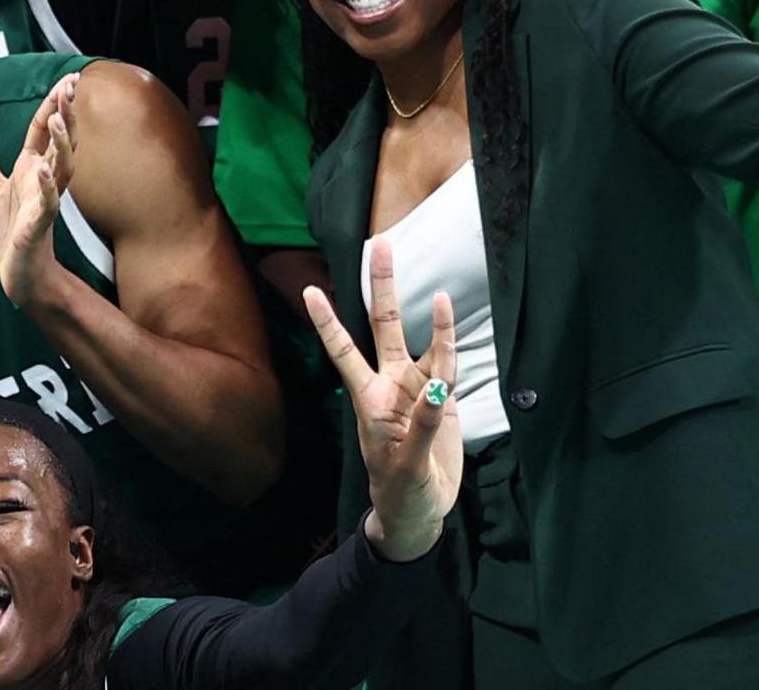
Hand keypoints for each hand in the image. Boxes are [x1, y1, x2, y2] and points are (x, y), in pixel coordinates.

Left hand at [0, 72, 75, 307]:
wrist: (19, 272)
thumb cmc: (9, 230)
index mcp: (32, 167)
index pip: (45, 129)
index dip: (56, 104)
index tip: (69, 80)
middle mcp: (44, 180)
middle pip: (61, 141)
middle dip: (67, 115)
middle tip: (71, 88)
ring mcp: (44, 201)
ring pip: (61, 168)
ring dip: (61, 144)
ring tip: (58, 120)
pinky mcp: (39, 225)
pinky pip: (48, 203)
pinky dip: (45, 187)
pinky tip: (41, 170)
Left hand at [304, 238, 460, 562]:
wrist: (420, 512)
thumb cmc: (400, 492)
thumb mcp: (406, 467)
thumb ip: (423, 428)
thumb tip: (438, 393)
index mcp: (370, 401)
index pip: (344, 351)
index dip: (328, 322)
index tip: (310, 290)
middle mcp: (391, 386)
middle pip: (385, 327)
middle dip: (383, 287)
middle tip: (380, 245)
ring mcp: (418, 391)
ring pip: (423, 344)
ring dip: (429, 317)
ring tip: (437, 290)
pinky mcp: (444, 401)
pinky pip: (448, 365)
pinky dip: (447, 339)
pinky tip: (445, 311)